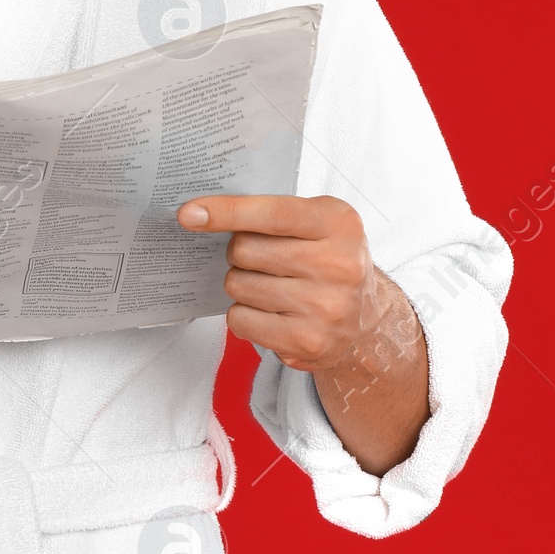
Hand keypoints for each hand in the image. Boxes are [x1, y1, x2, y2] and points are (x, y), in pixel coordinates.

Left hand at [176, 193, 377, 371]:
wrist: (366, 319)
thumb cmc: (328, 261)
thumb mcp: (318, 222)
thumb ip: (271, 212)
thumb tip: (199, 214)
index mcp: (339, 224)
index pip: (273, 213)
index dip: (226, 212)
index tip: (189, 213)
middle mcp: (338, 265)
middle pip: (245, 251)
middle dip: (239, 253)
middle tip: (259, 259)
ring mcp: (325, 307)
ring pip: (238, 285)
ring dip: (241, 284)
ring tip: (270, 286)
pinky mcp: (307, 341)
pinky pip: (240, 320)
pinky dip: (243, 314)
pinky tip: (269, 312)